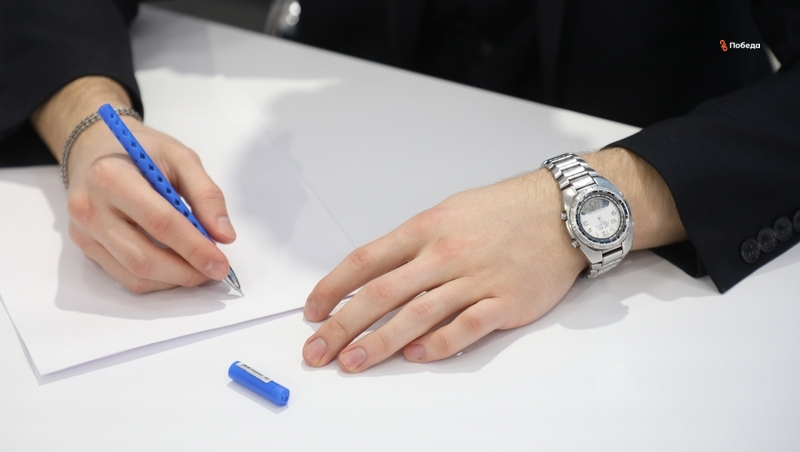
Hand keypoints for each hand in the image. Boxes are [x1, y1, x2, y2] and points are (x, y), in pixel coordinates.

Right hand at [32, 77, 236, 292]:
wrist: (95, 147)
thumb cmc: (141, 151)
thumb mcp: (180, 157)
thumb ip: (206, 195)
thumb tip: (224, 236)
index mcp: (112, 177)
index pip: (160, 223)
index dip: (195, 248)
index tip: (220, 263)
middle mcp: (90, 208)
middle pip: (143, 257)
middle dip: (186, 271)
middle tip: (215, 270)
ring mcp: (84, 232)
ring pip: (134, 275)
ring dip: (174, 280)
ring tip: (199, 268)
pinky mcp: (86, 247)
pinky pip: (124, 277)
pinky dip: (157, 280)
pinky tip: (176, 267)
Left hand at [302, 148, 686, 371]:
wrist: (562, 211)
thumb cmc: (502, 210)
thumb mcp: (448, 212)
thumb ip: (413, 243)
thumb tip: (375, 274)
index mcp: (425, 229)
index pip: (366, 260)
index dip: (333, 288)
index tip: (314, 311)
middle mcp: (444, 254)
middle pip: (381, 294)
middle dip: (342, 325)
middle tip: (317, 350)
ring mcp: (474, 279)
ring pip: (417, 315)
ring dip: (380, 343)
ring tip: (352, 362)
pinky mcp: (504, 302)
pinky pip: (465, 328)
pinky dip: (439, 344)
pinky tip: (416, 356)